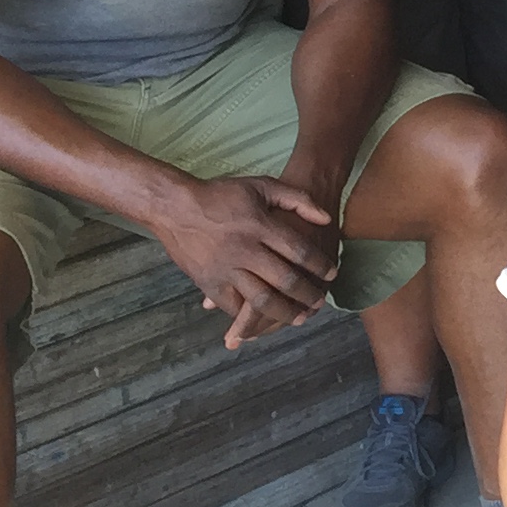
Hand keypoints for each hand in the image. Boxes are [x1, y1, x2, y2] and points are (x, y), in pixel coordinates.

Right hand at [150, 174, 338, 345]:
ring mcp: (225, 269)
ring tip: (298, 318)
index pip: (299, 251)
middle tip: (319, 302)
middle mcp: (245, 251)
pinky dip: (249, 316)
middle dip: (306, 294)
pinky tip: (263, 320)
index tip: (331, 273)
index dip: (319, 265)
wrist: (175, 207)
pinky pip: (233, 306)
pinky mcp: (208, 282)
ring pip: (261, 299)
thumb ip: (297, 199)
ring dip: (283, 312)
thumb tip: (326, 217)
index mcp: (260, 226)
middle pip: (284, 280)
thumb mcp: (261, 186)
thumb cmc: (221, 194)